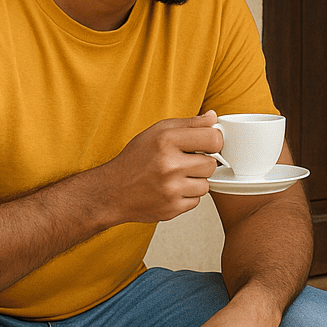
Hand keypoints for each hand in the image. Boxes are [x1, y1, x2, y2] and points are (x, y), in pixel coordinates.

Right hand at [101, 111, 224, 224]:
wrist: (112, 191)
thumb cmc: (135, 159)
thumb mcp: (158, 131)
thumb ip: (189, 123)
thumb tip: (212, 117)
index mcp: (167, 141)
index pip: (213, 138)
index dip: (214, 141)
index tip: (209, 143)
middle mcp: (169, 165)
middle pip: (211, 164)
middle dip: (202, 163)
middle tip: (186, 162)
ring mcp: (171, 189)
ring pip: (206, 185)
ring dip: (195, 181)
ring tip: (177, 176)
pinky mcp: (172, 208)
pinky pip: (196, 201)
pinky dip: (187, 196)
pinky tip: (172, 189)